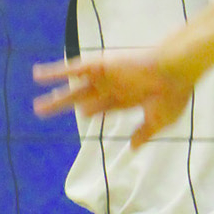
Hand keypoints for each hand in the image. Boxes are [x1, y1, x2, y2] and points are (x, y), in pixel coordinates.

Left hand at [32, 49, 195, 147]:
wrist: (176, 70)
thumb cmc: (173, 94)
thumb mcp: (160, 120)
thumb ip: (144, 133)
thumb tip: (132, 148)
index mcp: (128, 98)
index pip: (105, 107)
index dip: (93, 112)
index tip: (84, 115)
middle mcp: (113, 86)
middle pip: (83, 99)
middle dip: (66, 107)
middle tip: (51, 113)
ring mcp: (105, 77)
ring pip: (74, 88)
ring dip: (56, 97)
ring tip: (37, 106)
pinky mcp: (100, 66)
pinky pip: (72, 69)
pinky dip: (55, 72)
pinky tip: (37, 76)